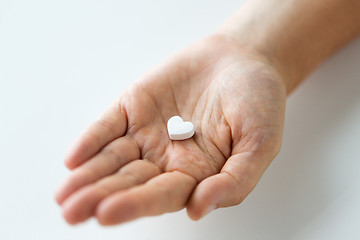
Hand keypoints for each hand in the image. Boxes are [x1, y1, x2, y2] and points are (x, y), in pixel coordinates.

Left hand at [55, 35, 286, 224]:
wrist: (243, 59)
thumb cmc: (257, 102)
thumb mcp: (260, 144)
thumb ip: (236, 180)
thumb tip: (199, 208)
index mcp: (196, 174)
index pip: (161, 195)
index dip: (136, 203)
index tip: (107, 213)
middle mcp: (167, 158)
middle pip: (130, 182)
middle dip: (101, 196)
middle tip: (73, 211)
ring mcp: (148, 133)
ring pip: (113, 159)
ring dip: (89, 176)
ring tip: (65, 196)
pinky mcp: (135, 107)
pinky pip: (109, 126)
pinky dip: (92, 140)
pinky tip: (75, 158)